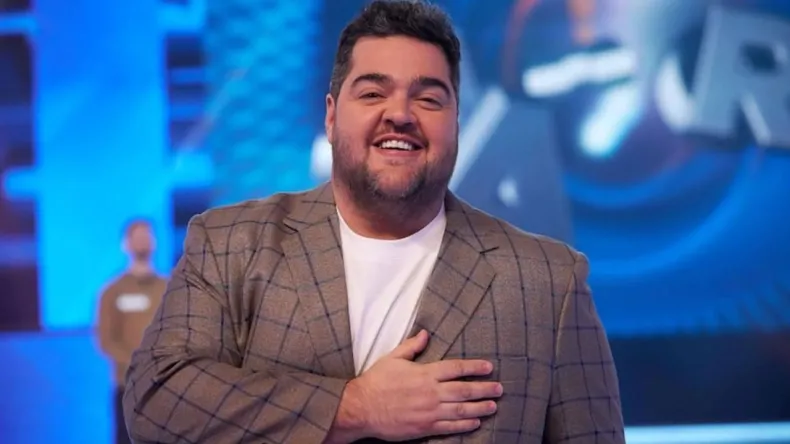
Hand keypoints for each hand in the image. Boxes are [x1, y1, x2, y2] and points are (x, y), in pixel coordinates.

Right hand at [350, 330, 502, 440]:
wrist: (361, 407)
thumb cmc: (375, 382)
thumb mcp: (392, 358)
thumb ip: (412, 346)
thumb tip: (425, 333)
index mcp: (424, 373)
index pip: (456, 368)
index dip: (474, 367)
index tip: (489, 367)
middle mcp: (430, 392)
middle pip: (464, 390)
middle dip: (484, 388)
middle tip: (499, 389)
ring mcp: (429, 411)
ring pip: (461, 409)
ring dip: (480, 407)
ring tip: (493, 406)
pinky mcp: (424, 427)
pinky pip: (449, 427)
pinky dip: (464, 425)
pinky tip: (475, 422)